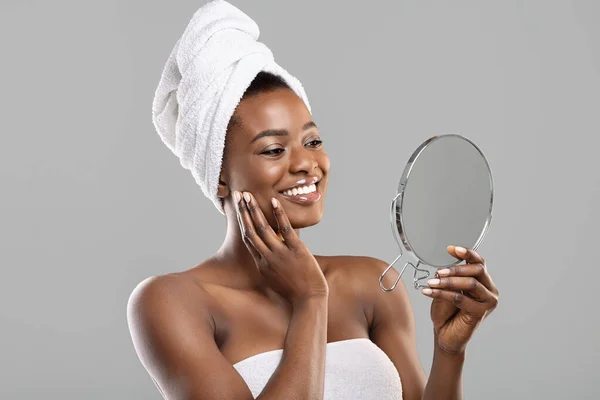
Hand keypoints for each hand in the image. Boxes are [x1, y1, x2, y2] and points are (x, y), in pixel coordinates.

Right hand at [234, 191, 328, 305]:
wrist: (308, 300)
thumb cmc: (294, 291)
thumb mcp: (274, 279)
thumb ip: (269, 265)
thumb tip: (267, 254)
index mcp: (261, 264)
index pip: (248, 238)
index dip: (242, 222)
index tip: (238, 209)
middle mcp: (267, 257)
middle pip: (251, 230)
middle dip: (243, 212)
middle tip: (238, 195)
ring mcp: (280, 253)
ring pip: (263, 228)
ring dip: (255, 210)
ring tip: (249, 195)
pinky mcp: (295, 250)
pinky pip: (285, 229)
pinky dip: (279, 215)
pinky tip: (274, 202)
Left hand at [422, 245, 498, 355]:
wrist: (445, 335)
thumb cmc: (446, 312)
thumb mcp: (446, 288)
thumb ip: (450, 276)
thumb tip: (444, 265)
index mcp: (483, 282)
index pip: (479, 262)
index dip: (466, 253)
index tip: (450, 249)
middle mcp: (490, 291)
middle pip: (478, 270)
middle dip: (456, 268)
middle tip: (439, 271)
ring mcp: (488, 302)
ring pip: (471, 283)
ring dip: (449, 281)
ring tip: (432, 282)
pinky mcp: (480, 313)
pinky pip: (461, 298)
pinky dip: (442, 293)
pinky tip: (429, 292)